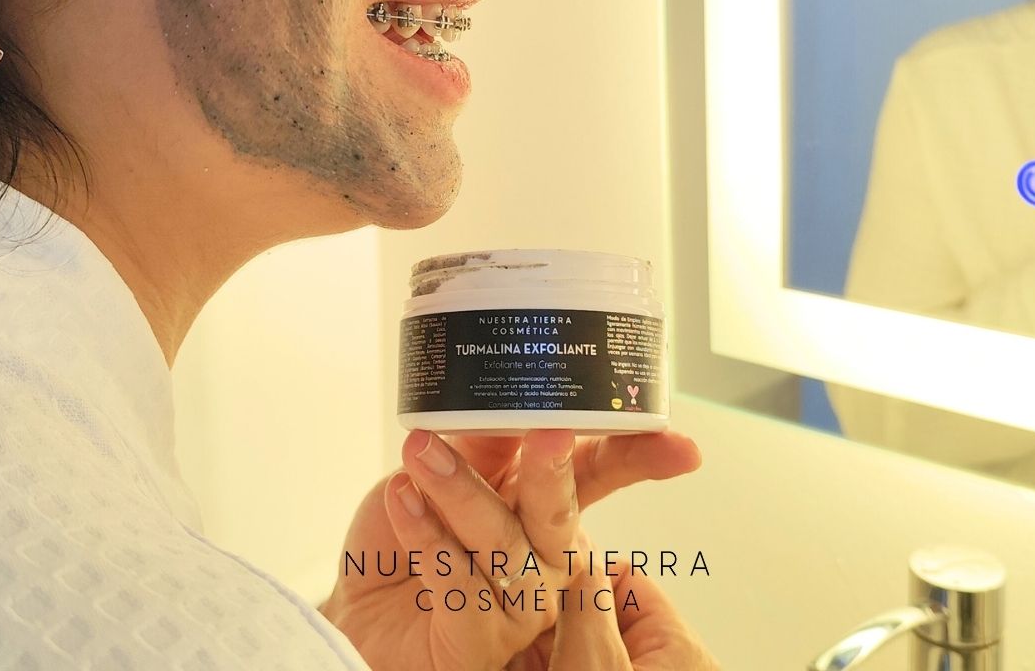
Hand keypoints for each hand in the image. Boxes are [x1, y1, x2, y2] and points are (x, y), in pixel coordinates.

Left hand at [318, 428, 702, 670]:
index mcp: (541, 504)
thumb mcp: (444, 467)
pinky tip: (403, 501)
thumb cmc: (404, 537)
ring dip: (461, 493)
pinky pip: (464, 586)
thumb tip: (515, 393)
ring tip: (421, 453)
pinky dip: (428, 536)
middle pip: (563, 513)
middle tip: (544, 434)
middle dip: (555, 471)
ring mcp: (516, 605)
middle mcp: (540, 555)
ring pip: (506, 545)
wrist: (353, 605)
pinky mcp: (479, 642)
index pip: (600, 474)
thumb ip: (483, 438)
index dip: (639, 457)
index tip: (681, 446)